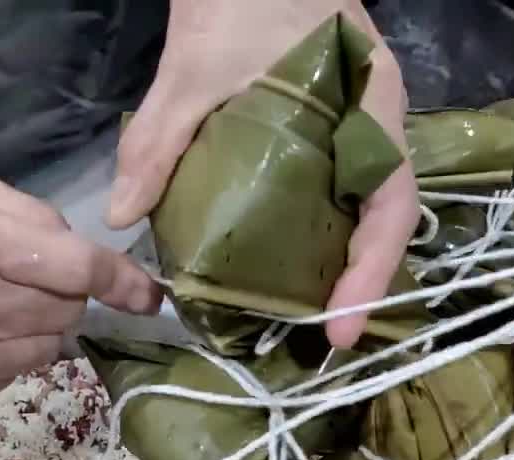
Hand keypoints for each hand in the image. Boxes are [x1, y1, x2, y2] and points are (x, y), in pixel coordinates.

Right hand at [0, 162, 161, 412]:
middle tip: (28, 276)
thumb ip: (20, 210)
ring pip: (47, 350)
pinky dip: (7, 352)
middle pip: (66, 313)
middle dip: (66, 294)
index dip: (120, 281)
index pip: (72, 268)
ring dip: (39, 325)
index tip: (149, 295)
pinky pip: (11, 375)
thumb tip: (77, 250)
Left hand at [110, 0, 417, 347]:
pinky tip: (276, 258)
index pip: (392, 203)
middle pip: (381, 216)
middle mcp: (374, 120)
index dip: (372, 270)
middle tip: (318, 338)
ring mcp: (352, 122)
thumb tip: (121, 217)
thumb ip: (159, 140)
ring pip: (359, 205)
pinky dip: (313, 227)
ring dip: (337, 259)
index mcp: (371, 105)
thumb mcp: (195, 67)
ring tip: (299, 312)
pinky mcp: (323, 124)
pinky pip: (330, 185)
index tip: (340, 326)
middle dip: (356, 280)